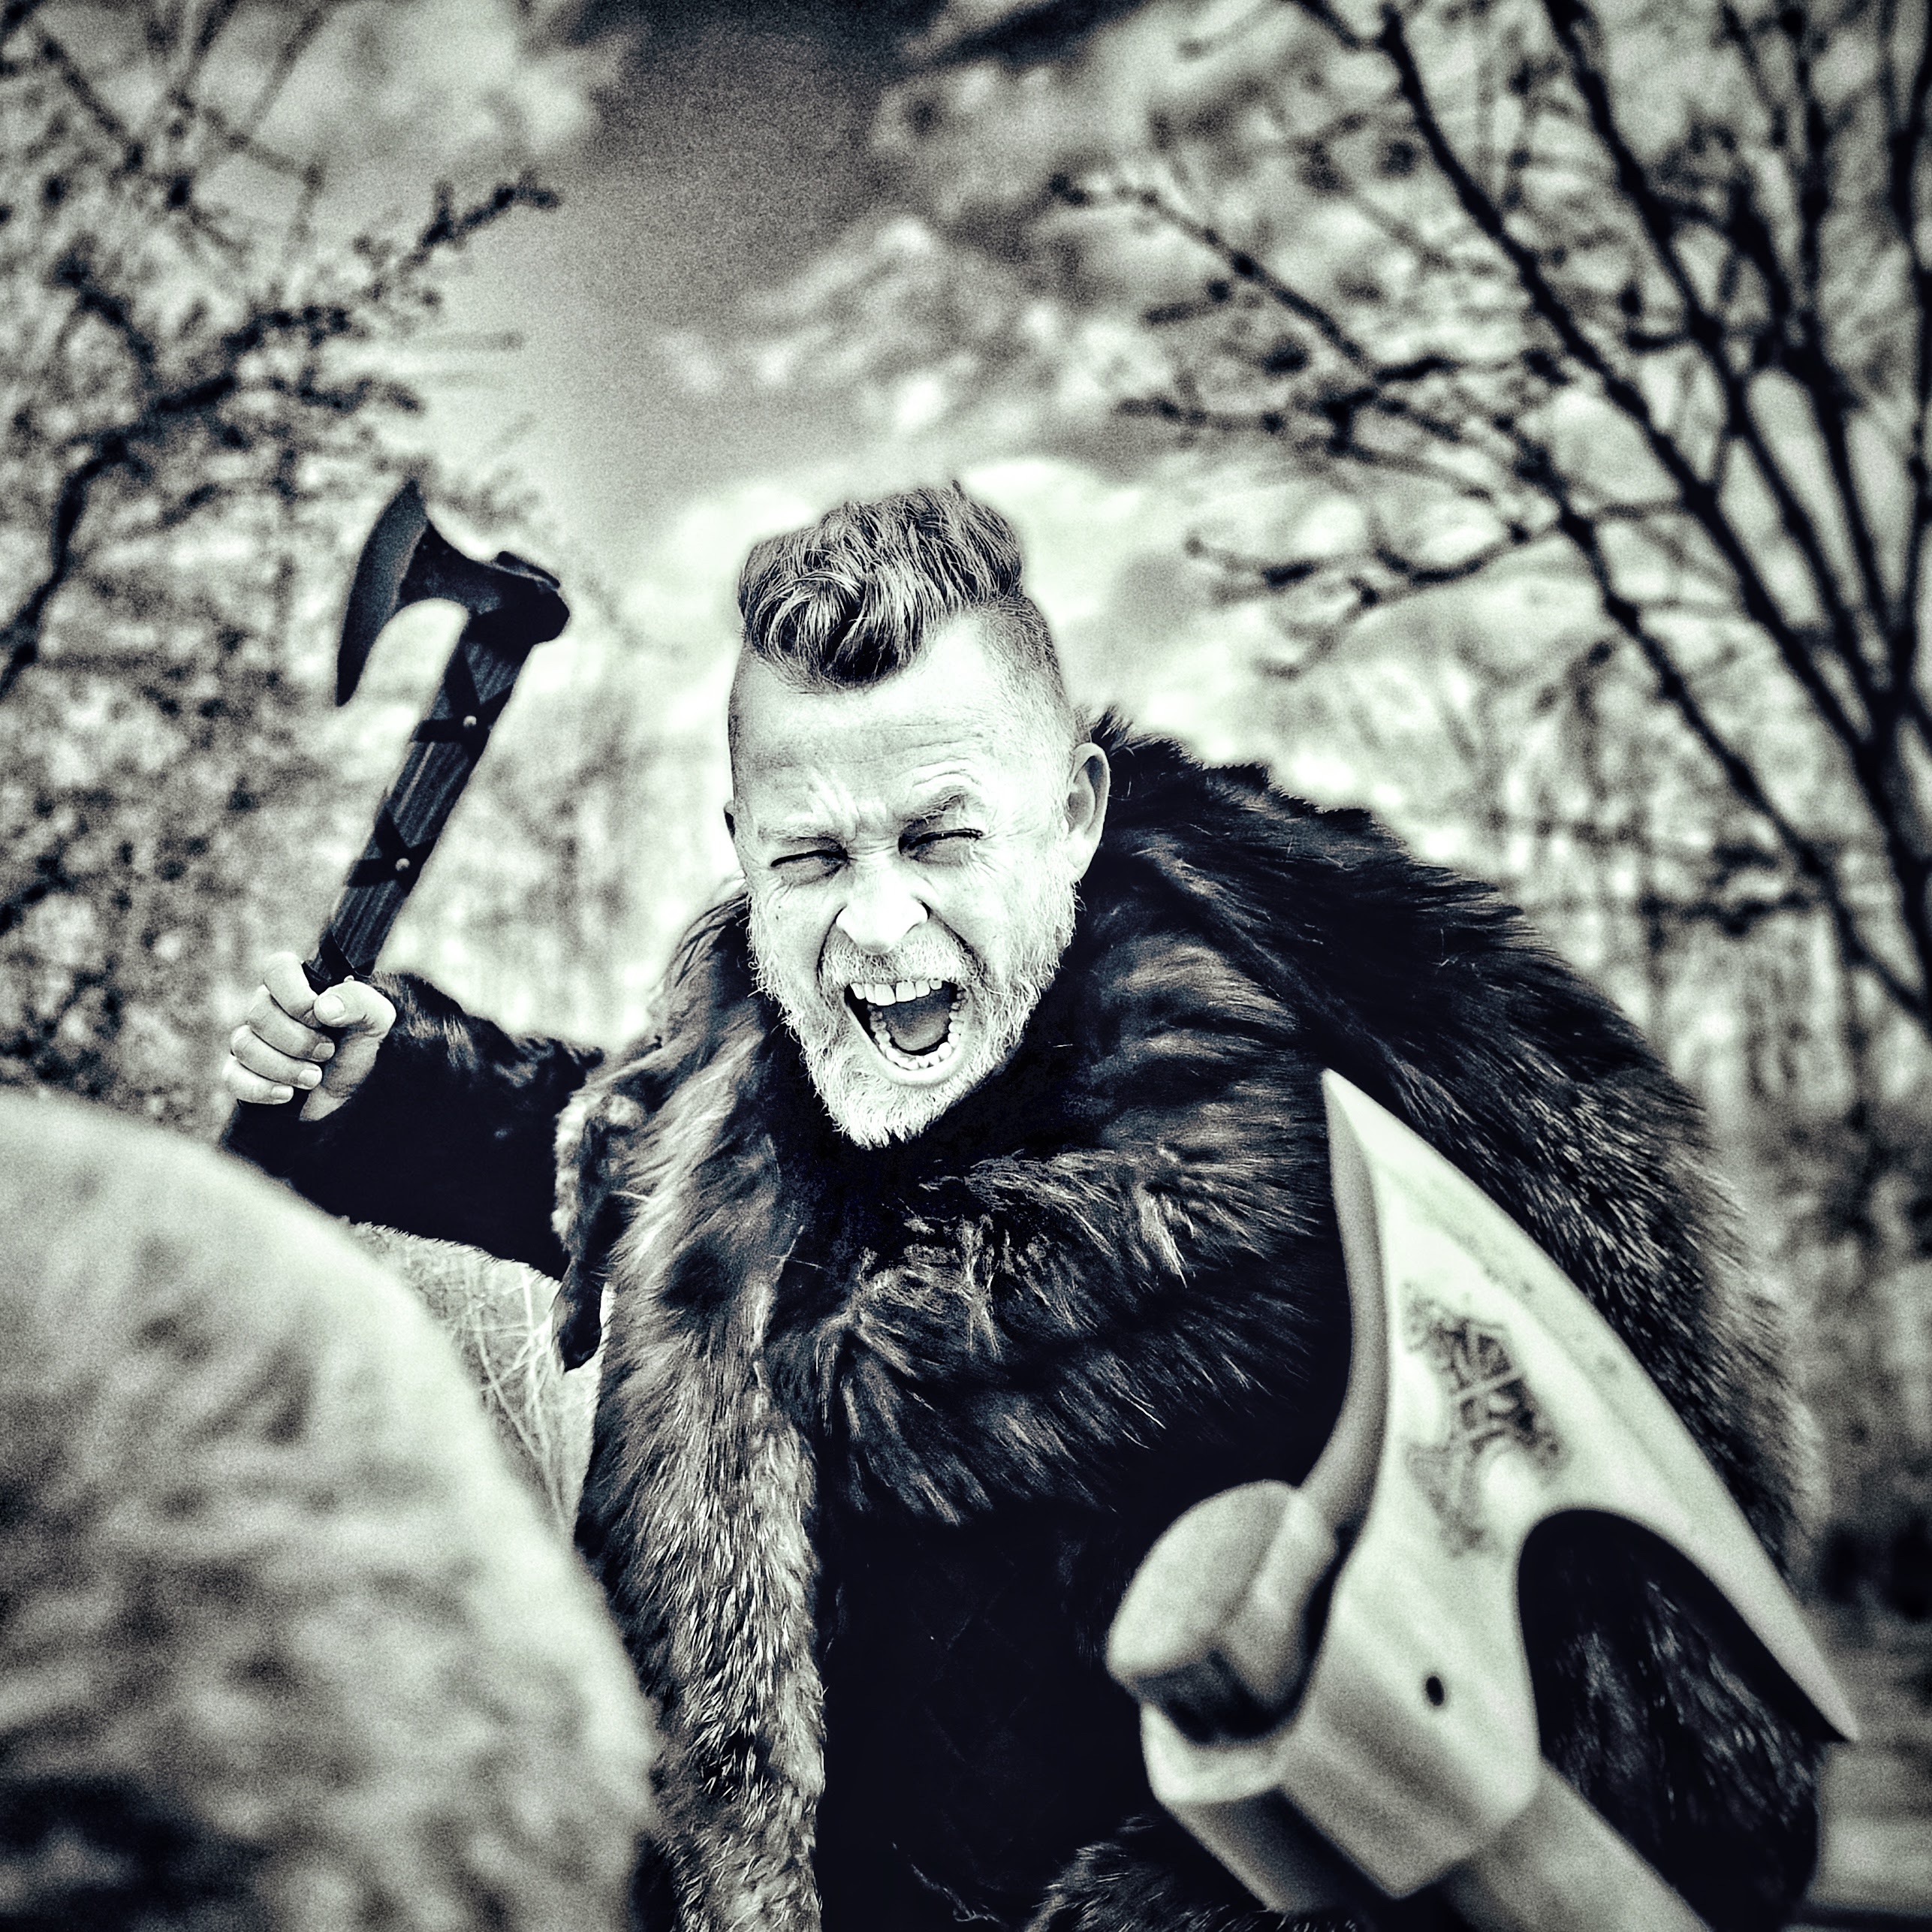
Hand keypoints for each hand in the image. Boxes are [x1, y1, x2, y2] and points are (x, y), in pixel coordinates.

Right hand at [223, 952, 396, 1122]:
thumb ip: (359, 1001)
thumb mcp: (377, 1020)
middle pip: (259, 1014)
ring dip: (284, 1067)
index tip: (320, 1018)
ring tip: (315, 1077)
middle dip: (298, 1040)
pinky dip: (261, 1088)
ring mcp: (253, 1041)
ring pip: (244, 1045)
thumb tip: (322, 1006)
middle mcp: (270, 1009)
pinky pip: (231, 1076)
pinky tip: (287, 1094)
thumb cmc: (364, 1049)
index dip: (296, 996)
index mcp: (299, 986)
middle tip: (327, 1052)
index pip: (277, 969)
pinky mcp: (243, 1073)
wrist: (358, 1094)